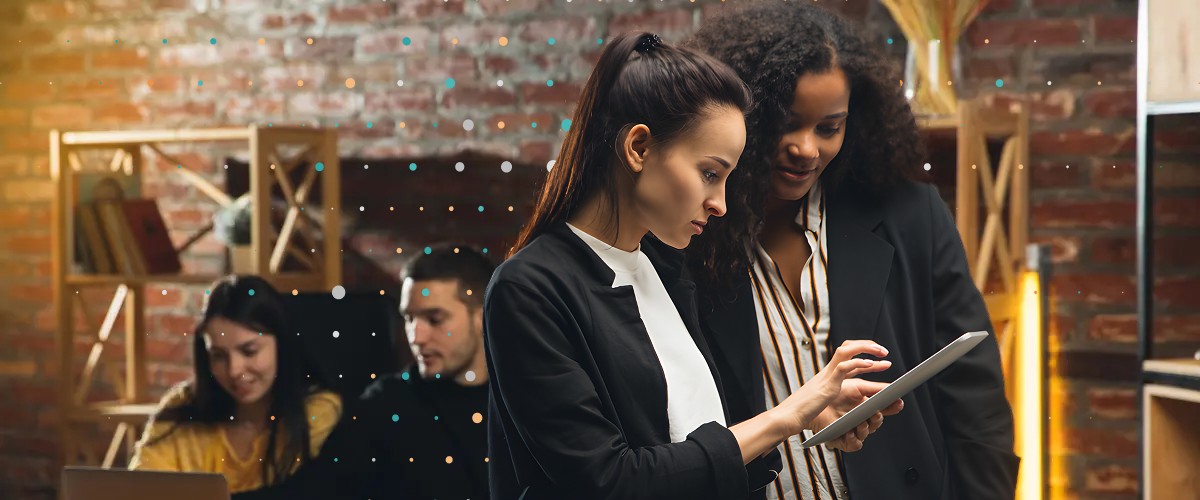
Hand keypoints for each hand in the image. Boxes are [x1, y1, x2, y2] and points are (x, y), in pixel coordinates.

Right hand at [771, 340, 890, 436]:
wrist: (788, 417)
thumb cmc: (802, 414)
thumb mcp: (821, 403)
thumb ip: (830, 399)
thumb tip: (840, 407)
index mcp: (827, 376)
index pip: (848, 359)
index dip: (865, 356)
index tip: (881, 361)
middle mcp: (827, 372)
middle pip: (847, 348)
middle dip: (867, 346)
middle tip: (884, 351)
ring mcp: (827, 376)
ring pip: (846, 350)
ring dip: (866, 348)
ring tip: (882, 353)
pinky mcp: (827, 384)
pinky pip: (843, 366)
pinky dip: (858, 362)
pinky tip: (870, 364)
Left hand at [808, 379, 903, 450]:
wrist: (810, 406)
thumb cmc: (831, 395)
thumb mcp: (855, 387)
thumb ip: (873, 388)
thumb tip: (891, 387)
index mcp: (865, 406)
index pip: (883, 408)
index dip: (892, 406)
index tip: (899, 402)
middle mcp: (861, 419)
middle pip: (877, 422)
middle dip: (878, 418)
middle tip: (874, 413)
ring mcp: (853, 430)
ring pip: (867, 433)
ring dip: (865, 428)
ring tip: (860, 423)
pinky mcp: (844, 440)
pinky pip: (854, 445)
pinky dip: (854, 440)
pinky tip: (851, 433)